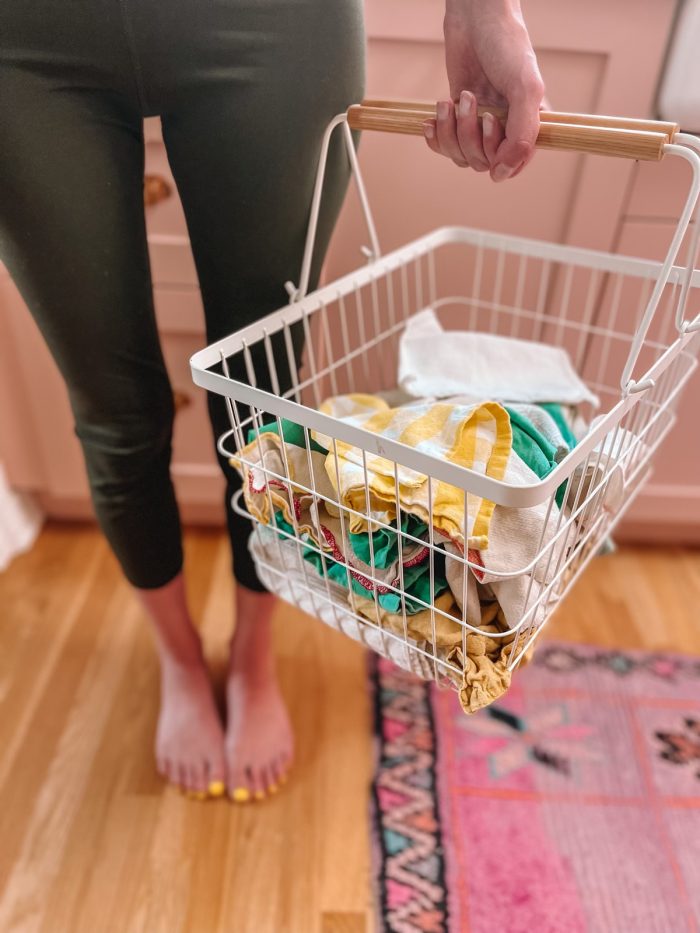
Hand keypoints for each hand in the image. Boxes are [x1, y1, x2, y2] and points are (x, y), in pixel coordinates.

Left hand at [424, 0, 544, 180]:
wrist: (477, 19)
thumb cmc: (507, 47)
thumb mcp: (525, 89)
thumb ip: (522, 134)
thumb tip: (503, 173)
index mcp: (528, 126)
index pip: (511, 166)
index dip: (497, 155)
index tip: (491, 122)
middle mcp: (505, 130)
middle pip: (481, 163)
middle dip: (469, 135)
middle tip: (470, 99)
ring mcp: (480, 125)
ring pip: (461, 156)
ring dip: (451, 131)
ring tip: (452, 100)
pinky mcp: (458, 118)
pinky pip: (445, 146)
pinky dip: (436, 135)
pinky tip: (433, 118)